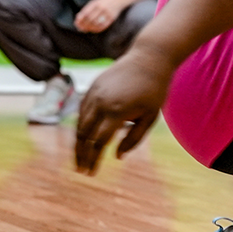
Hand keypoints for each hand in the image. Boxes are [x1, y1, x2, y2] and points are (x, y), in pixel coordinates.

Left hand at [74, 0, 129, 32]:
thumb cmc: (104, 0)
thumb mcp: (95, 1)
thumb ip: (87, 8)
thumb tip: (78, 18)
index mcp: (96, 3)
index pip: (86, 13)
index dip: (80, 19)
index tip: (76, 23)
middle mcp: (102, 8)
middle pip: (90, 19)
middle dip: (84, 25)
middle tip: (80, 28)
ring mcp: (107, 14)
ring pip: (96, 24)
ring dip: (89, 28)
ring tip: (86, 29)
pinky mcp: (112, 18)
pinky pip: (103, 26)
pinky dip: (96, 29)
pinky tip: (93, 29)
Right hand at [74, 47, 171, 174]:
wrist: (149, 58)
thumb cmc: (154, 90)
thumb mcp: (150, 117)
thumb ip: (134, 139)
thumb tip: (117, 157)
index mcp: (117, 111)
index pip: (98, 142)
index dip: (93, 160)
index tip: (90, 173)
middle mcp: (101, 102)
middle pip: (83, 134)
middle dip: (80, 154)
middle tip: (81, 170)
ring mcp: (94, 93)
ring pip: (79, 122)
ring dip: (78, 141)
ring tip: (80, 156)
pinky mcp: (92, 86)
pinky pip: (82, 110)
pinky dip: (81, 125)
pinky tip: (84, 136)